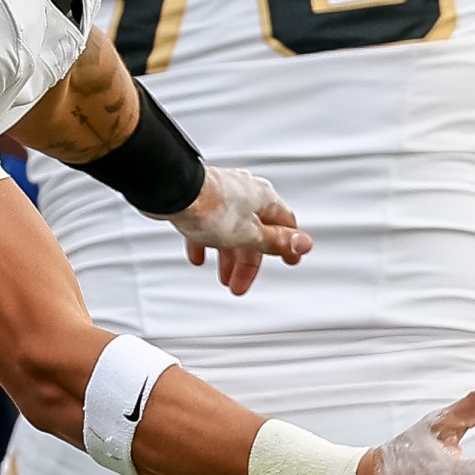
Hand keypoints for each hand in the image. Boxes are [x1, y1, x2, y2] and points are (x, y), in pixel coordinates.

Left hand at [164, 166, 311, 294]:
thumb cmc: (209, 207)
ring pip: (231, 230)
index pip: (285, 224)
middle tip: (241, 283)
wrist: (171, 191)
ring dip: (228, 256)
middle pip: (255, 232)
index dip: (288, 245)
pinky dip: (206, 243)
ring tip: (223, 277)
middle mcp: (245, 192)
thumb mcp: (249, 234)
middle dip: (248, 262)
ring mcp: (222, 194)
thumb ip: (275, 241)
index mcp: (264, 198)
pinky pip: (208, 224)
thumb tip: (304, 244)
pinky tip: (198, 256)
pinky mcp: (199, 198)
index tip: (290, 260)